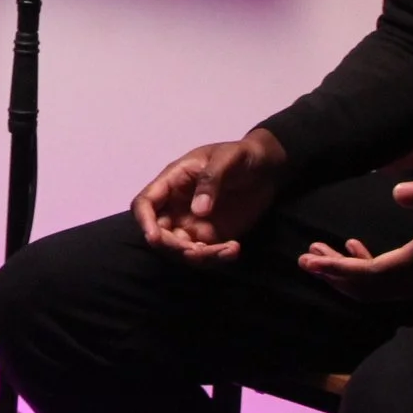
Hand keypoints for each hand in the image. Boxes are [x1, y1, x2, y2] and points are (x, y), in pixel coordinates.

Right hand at [132, 129, 286, 263]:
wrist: (267, 168)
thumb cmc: (243, 155)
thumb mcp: (228, 158)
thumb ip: (211, 179)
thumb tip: (198, 211)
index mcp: (173, 181)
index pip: (145, 203)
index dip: (145, 221)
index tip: (155, 238)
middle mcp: (176, 205)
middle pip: (159, 232)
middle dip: (173, 246)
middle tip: (200, 250)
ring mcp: (193, 223)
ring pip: (181, 248)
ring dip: (198, 256)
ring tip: (227, 249)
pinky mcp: (211, 236)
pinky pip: (205, 254)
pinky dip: (216, 257)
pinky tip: (234, 248)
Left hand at [298, 176, 412, 301]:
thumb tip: (399, 191)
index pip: (370, 276)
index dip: (335, 270)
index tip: (307, 261)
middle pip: (368, 289)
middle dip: (333, 276)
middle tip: (304, 258)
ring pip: (379, 288)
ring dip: (348, 273)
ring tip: (319, 253)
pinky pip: (394, 281)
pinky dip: (370, 269)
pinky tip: (357, 248)